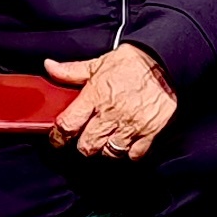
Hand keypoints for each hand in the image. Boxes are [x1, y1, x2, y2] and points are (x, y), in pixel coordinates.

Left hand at [42, 45, 177, 160]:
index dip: (58, 136)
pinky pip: (134, 154)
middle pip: (87, 146)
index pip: (68, 125)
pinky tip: (126, 142)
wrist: (167, 61)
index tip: (57, 138)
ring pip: (109, 153)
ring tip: (105, 140)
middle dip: (82, 145)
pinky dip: (129, 152)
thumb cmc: (132, 62)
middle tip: (84, 138)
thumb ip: (72, 71)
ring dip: (105, 149)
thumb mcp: (99, 63)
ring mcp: (131, 125)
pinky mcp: (150, 132)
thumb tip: (49, 66)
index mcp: (95, 96)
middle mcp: (111, 114)